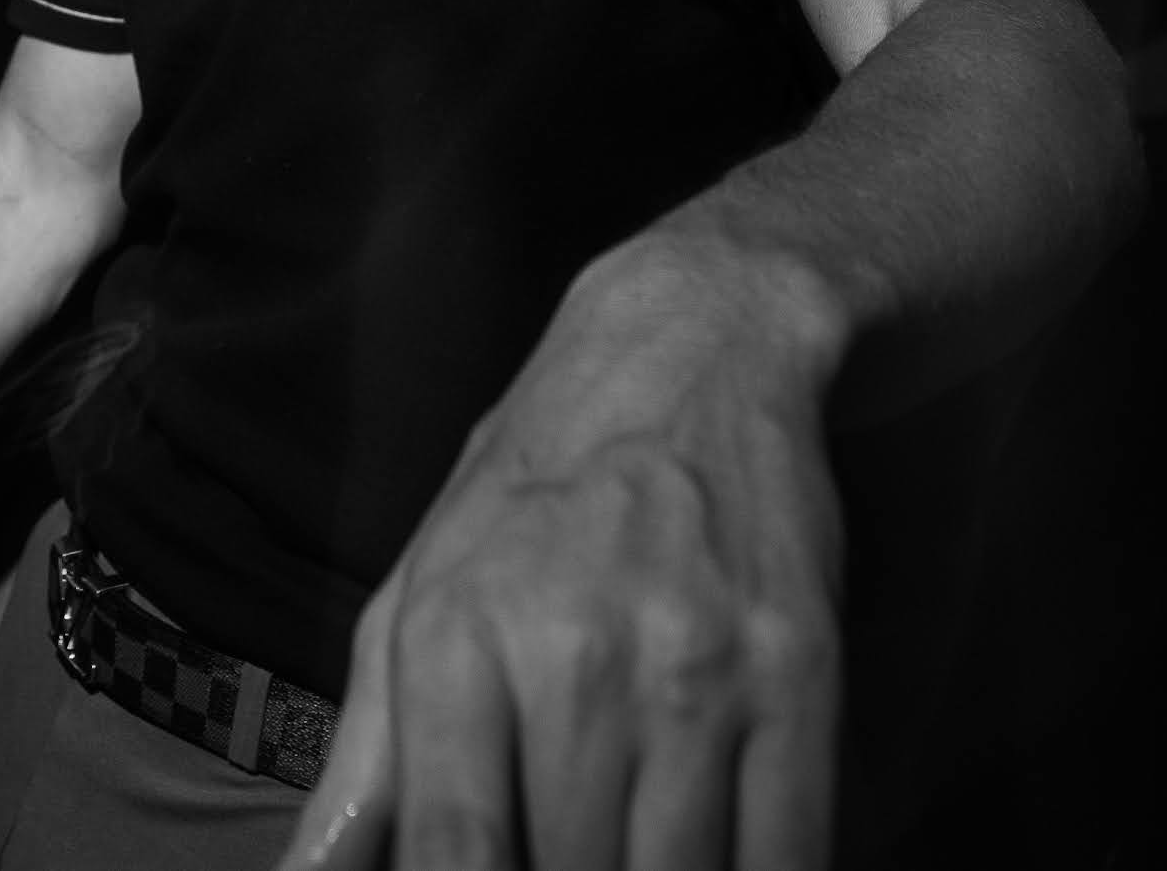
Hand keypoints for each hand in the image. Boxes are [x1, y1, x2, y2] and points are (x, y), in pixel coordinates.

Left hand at [287, 244, 845, 870]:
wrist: (692, 349)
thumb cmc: (532, 493)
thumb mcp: (418, 595)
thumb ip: (364, 764)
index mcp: (455, 640)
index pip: (455, 854)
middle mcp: (576, 656)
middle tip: (565, 863)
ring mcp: (696, 669)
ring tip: (630, 854)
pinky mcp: (801, 673)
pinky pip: (790, 850)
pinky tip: (721, 867)